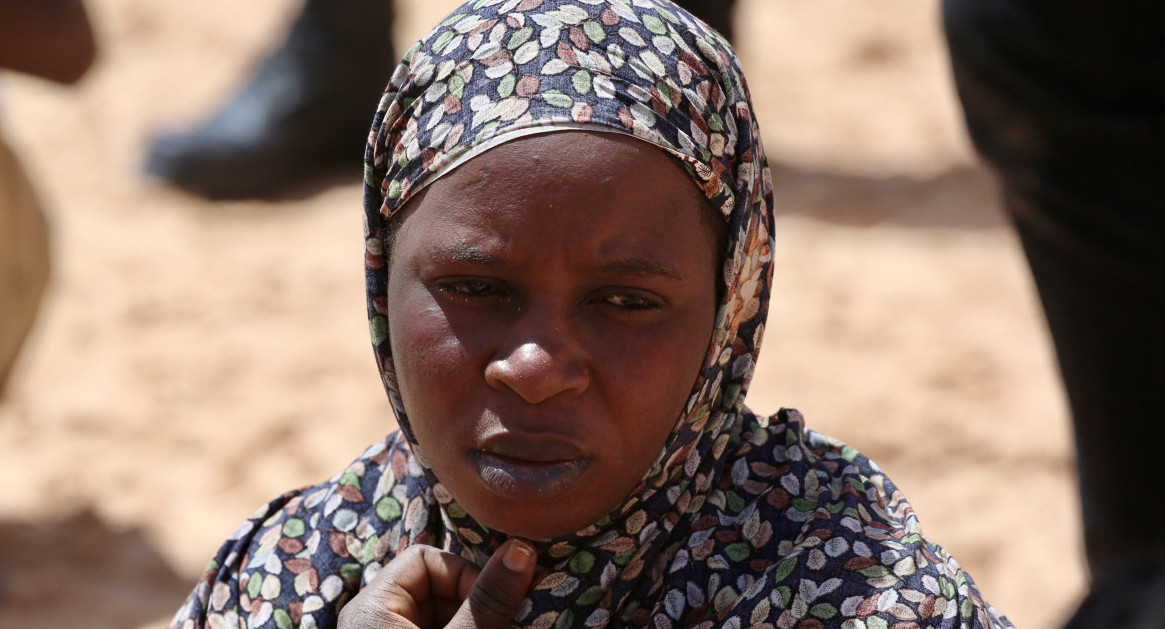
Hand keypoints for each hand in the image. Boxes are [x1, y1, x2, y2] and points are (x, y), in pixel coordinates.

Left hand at [338, 539, 536, 628]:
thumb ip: (486, 601)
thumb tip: (523, 548)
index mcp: (371, 608)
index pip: (426, 559)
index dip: (465, 575)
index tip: (494, 604)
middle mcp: (374, 620)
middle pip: (436, 587)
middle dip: (474, 603)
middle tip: (504, 622)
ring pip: (443, 613)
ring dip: (474, 621)